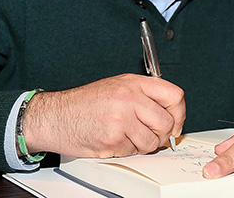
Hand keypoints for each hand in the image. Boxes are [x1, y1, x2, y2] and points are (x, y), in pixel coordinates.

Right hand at [22, 73, 185, 157]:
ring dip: (142, 145)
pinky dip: (124, 150)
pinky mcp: (112, 139)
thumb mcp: (115, 87)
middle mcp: (129, 98)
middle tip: (149, 134)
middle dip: (160, 134)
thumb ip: (142, 96)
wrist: (54, 116)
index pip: (174, 95)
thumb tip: (169, 112)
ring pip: (152, 142)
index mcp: (132, 83)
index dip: (179, 113)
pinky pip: (132, 151)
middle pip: (166, 122)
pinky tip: (111, 139)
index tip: (174, 122)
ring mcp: (121, 119)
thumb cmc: (82, 104)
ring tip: (125, 136)